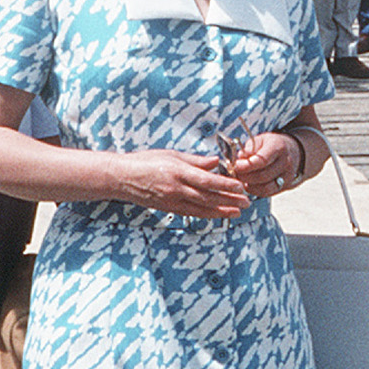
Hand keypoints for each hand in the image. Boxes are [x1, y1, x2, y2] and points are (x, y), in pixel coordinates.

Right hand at [117, 149, 251, 220]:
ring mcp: (173, 201)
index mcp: (179, 172)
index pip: (208, 181)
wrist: (122, 178)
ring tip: (237, 212)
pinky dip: (206, 214)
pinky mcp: (169, 208)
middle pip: (209, 197)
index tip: (241, 186)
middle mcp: (177, 189)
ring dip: (221, 211)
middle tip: (247, 202)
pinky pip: (191, 213)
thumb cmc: (145, 161)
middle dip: (230, 200)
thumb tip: (215, 162)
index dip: (226, 185)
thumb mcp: (171, 154)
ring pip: (202, 208)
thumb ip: (195, 160)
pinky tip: (217, 214)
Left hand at [225, 130, 303, 198]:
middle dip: (245, 176)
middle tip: (235, 173)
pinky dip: (256, 191)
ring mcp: (287, 176)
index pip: (262, 160)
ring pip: (266, 187)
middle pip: (263, 176)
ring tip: (241, 180)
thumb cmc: (271, 144)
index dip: (247, 165)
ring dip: (250, 186)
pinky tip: (248, 185)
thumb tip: (239, 159)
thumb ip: (249, 149)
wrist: (292, 151)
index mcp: (278, 147)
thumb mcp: (261, 140)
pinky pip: (268, 193)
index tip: (236, 165)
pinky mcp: (285, 186)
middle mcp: (285, 162)